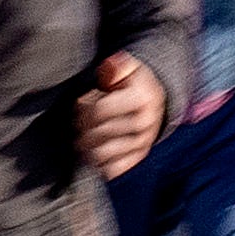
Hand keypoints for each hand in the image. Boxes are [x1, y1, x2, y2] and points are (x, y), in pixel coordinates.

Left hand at [74, 51, 163, 179]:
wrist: (156, 100)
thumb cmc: (133, 83)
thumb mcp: (128, 67)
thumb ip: (117, 66)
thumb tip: (108, 72)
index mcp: (141, 98)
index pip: (100, 110)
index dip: (82, 109)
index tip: (80, 106)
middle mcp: (145, 122)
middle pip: (99, 133)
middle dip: (82, 129)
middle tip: (78, 123)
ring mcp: (143, 142)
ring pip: (103, 154)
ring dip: (86, 148)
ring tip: (82, 139)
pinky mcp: (139, 156)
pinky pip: (114, 169)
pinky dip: (98, 165)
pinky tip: (92, 154)